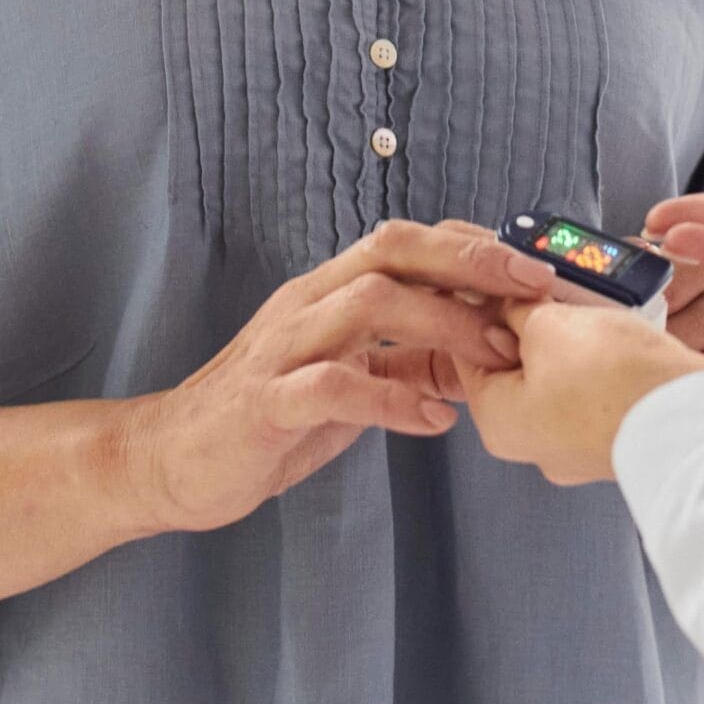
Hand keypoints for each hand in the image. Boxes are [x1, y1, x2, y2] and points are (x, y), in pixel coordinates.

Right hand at [117, 220, 557, 533]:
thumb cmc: (265, 417)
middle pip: (392, 250)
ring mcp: (282, 349)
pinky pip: (334, 386)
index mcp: (327, 292)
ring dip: (443, 322)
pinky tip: (434, 419)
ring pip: (369, 302)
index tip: (533, 268)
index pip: (407, 242)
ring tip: (494, 358)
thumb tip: (477, 346)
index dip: (472, 245)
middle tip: (533, 290)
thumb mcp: (344, 377)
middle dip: (469, 261)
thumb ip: (401, 354)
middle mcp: (306, 304)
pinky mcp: (265, 402)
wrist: (169, 461)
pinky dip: (392, 396)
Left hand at [459, 300, 703, 484]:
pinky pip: (608, 378)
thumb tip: (510, 301)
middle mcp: (539, 439)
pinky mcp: (625, 427)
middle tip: (552, 283)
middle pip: (523, 360)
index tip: (500, 278)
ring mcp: (585, 438)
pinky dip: (614, 348)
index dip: (483, 307)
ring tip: (596, 297)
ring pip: (570, 367)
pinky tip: (626, 322)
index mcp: (502, 422)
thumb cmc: (616, 384)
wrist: (694, 414)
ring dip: (581, 329)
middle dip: (540, 316)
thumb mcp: (547, 326)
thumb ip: (519, 310)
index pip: (471, 355)